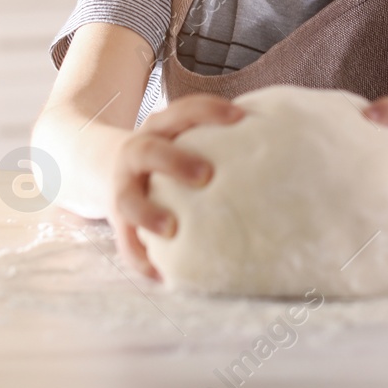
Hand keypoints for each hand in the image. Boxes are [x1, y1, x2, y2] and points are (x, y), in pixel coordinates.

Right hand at [110, 94, 242, 278]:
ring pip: (127, 199)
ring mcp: (122, 186)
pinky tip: (162, 277)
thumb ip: (216, 139)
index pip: (182, 111)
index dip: (209, 111)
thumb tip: (284, 145)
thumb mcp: (181, 134)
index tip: (240, 117)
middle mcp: (136, 152)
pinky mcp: (115, 218)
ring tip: (171, 229)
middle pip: (149, 150)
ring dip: (149, 213)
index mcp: (160, 127)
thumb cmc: (168, 151)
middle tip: (206, 175)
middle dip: (175, 161)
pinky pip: (124, 242)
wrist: (103, 163)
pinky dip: (140, 259)